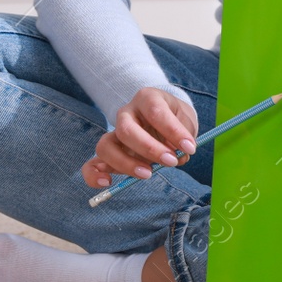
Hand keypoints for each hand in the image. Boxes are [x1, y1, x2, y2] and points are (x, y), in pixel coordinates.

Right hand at [81, 87, 199, 188]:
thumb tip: (178, 156)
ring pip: (106, 146)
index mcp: (147, 99)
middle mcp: (126, 114)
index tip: (190, 147)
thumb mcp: (185, 119)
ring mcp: (114, 133)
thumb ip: (184, 134)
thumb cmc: (175, 117)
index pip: (155, 111)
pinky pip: (92, 164)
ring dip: (126, 163)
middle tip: (171, 161)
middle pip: (126, 129)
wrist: (163, 115)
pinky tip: (107, 183)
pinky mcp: (109, 153)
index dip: (172, 130)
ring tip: (148, 174)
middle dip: (149, 148)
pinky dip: (94, 175)